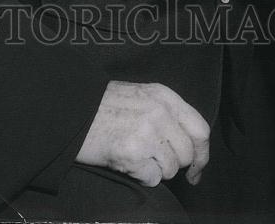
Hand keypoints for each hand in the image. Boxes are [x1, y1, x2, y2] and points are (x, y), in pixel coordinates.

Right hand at [77, 81, 209, 186]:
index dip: (202, 154)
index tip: (196, 169)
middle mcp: (159, 112)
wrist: (72, 111)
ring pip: (171, 169)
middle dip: (173, 164)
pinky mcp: (133, 153)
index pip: (200, 129)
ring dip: (155, 169)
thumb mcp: (141, 96)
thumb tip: (191, 146)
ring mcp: (147, 131)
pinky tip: (125, 160)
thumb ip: (167, 113)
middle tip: (152, 159)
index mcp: (164, 96)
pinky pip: (153, 178)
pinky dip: (141, 176)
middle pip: (187, 154)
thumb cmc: (104, 107)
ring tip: (133, 153)